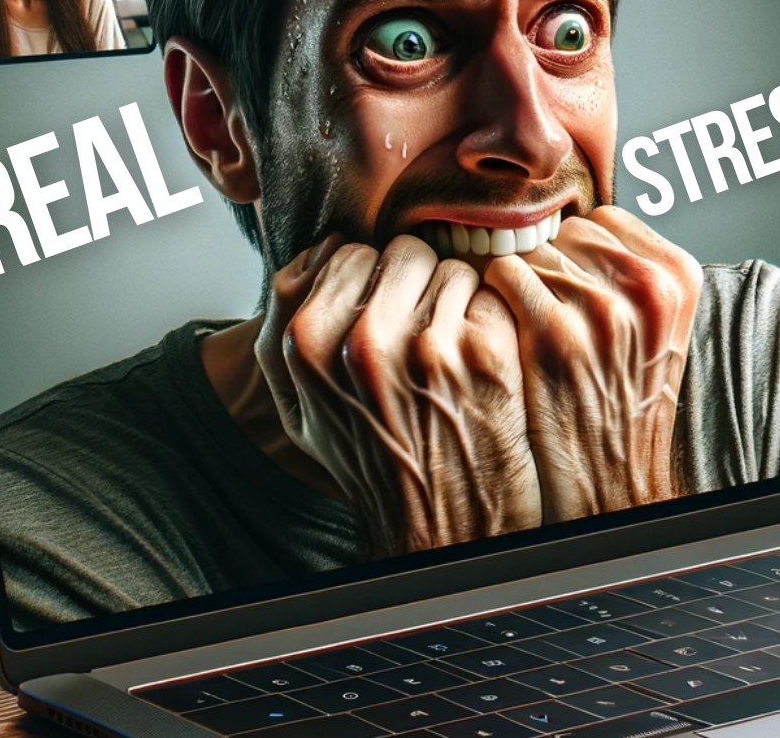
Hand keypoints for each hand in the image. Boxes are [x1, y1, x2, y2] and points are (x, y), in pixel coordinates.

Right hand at [255, 235, 541, 555]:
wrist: (437, 527)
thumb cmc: (373, 465)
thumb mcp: (300, 409)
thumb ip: (286, 330)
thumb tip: (313, 256)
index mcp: (308, 344)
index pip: (347, 251)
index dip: (372, 277)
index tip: (386, 308)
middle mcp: (364, 341)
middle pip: (403, 251)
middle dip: (418, 281)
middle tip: (425, 326)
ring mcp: (428, 346)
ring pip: (452, 266)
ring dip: (459, 298)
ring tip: (453, 348)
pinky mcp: (485, 355)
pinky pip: (492, 294)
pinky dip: (493, 318)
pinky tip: (483, 359)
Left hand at [483, 206, 702, 523]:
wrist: (612, 483)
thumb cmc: (623, 409)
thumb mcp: (653, 331)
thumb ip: (627, 274)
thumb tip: (574, 228)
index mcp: (676, 279)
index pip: (602, 220)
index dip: (574, 254)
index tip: (570, 289)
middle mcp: (645, 287)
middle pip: (563, 234)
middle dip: (545, 269)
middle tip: (547, 317)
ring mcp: (599, 308)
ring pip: (528, 253)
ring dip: (515, 287)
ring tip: (528, 334)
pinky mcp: (553, 333)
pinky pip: (501, 276)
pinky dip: (491, 300)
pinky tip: (505, 335)